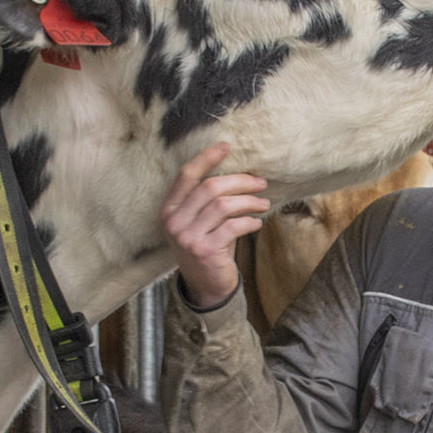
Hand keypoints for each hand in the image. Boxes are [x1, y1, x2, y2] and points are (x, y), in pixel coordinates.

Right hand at [160, 141, 268, 308]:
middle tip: (261, 182)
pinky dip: (249, 222)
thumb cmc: (206, 246)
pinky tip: (257, 223)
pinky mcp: (206, 250)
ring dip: (249, 201)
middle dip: (241, 181)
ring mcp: (188, 237)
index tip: (227, 147)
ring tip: (263, 203)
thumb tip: (239, 173)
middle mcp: (175, 222)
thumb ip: (205, 201)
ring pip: (224, 205)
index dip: (207, 158)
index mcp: (169, 209)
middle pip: (211, 187)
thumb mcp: (197, 223)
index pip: (187, 175)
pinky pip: (234, 226)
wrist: (206, 286)